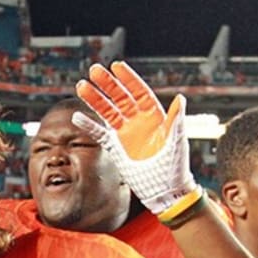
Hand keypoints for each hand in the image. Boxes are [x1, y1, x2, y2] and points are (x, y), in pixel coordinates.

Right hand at [73, 62, 202, 219]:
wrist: (164, 192)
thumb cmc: (175, 168)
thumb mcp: (177, 143)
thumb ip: (177, 120)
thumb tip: (180, 98)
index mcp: (154, 117)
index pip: (139, 92)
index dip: (128, 79)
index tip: (117, 66)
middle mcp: (138, 122)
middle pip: (120, 97)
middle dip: (107, 84)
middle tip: (94, 70)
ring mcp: (125, 134)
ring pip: (107, 111)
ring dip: (95, 99)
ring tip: (81, 86)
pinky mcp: (115, 148)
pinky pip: (99, 134)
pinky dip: (89, 126)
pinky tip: (77, 117)